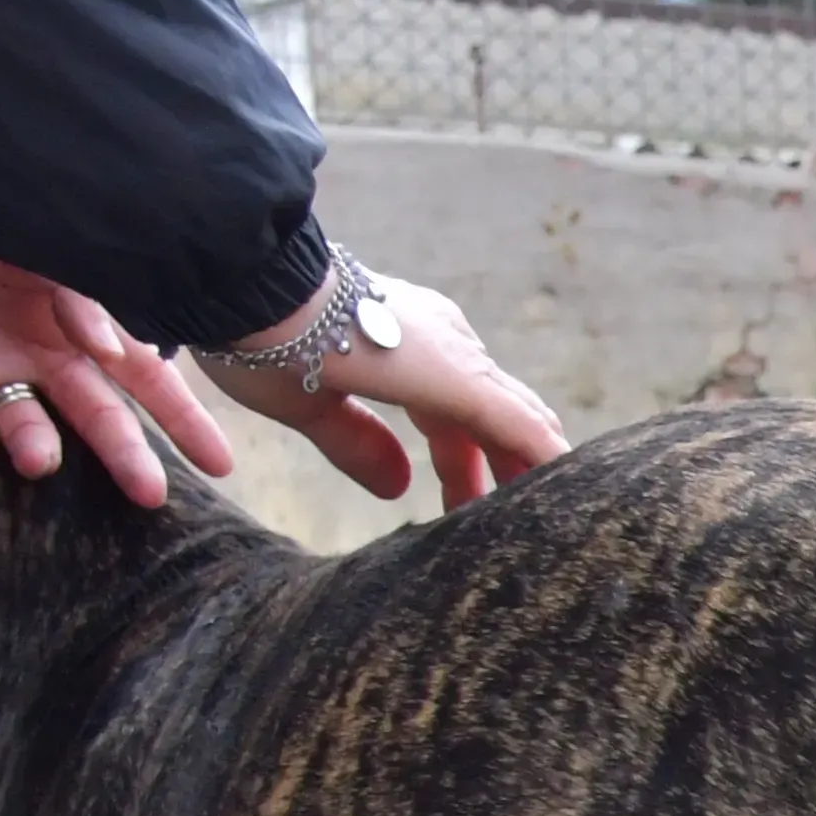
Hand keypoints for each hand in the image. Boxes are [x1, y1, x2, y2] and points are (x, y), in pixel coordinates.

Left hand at [0, 124, 237, 506]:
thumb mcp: (29, 234)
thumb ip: (74, 291)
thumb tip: (112, 351)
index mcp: (74, 314)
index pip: (144, 372)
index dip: (182, 417)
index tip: (221, 464)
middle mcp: (39, 347)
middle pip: (97, 414)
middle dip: (128, 455)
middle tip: (152, 496)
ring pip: (29, 427)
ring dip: (40, 449)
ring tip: (40, 459)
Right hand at [201, 269, 567, 508]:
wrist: (248, 290)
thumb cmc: (259, 333)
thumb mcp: (309, 405)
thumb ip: (357, 444)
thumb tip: (398, 488)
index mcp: (402, 351)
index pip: (451, 413)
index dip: (464, 462)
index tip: (469, 507)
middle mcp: (442, 346)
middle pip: (492, 421)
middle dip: (505, 473)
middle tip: (518, 525)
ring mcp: (457, 358)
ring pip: (515, 424)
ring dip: (530, 475)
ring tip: (550, 524)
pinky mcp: (462, 377)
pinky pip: (519, 426)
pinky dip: (543, 461)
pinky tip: (566, 491)